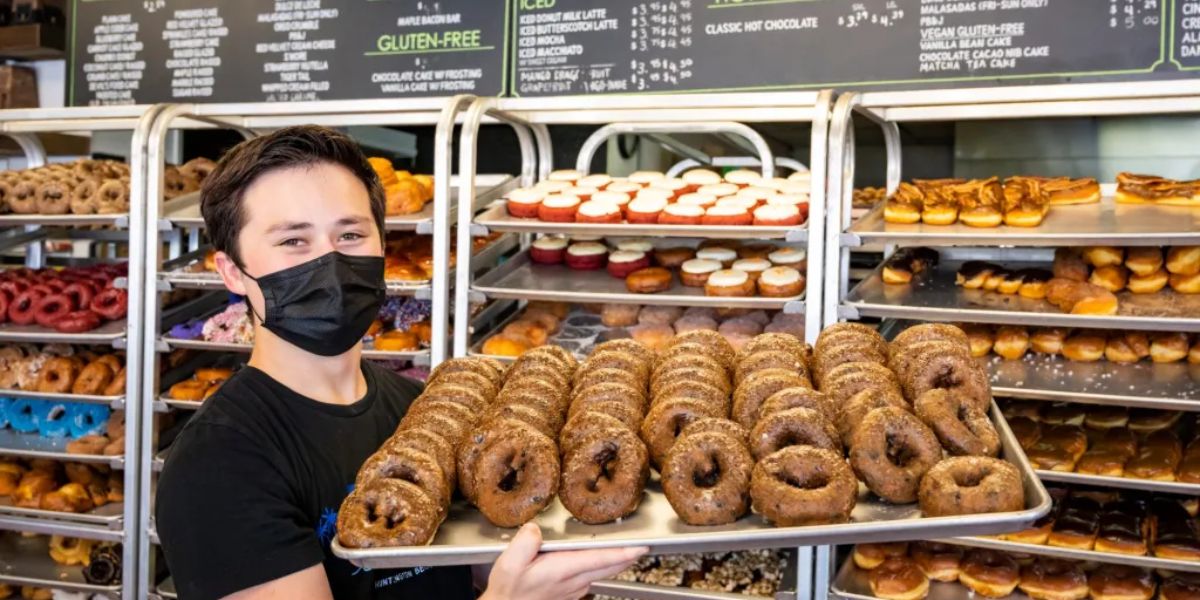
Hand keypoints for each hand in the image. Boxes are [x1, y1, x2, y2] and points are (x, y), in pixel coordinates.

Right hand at [479, 523, 647, 599]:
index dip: (624, 552)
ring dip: (617, 562)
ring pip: (603, 573)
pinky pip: (593, 578)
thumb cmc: (508, 590)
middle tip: (643, 545)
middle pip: (609, 567)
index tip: (641, 546)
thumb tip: (536, 528)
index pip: (601, 559)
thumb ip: (525, 542)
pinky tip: (600, 561)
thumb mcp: (509, 563)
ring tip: (628, 550)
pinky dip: (602, 568)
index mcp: (562, 569)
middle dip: (628, 556)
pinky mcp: (570, 593)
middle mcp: (573, 581)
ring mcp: (573, 590)